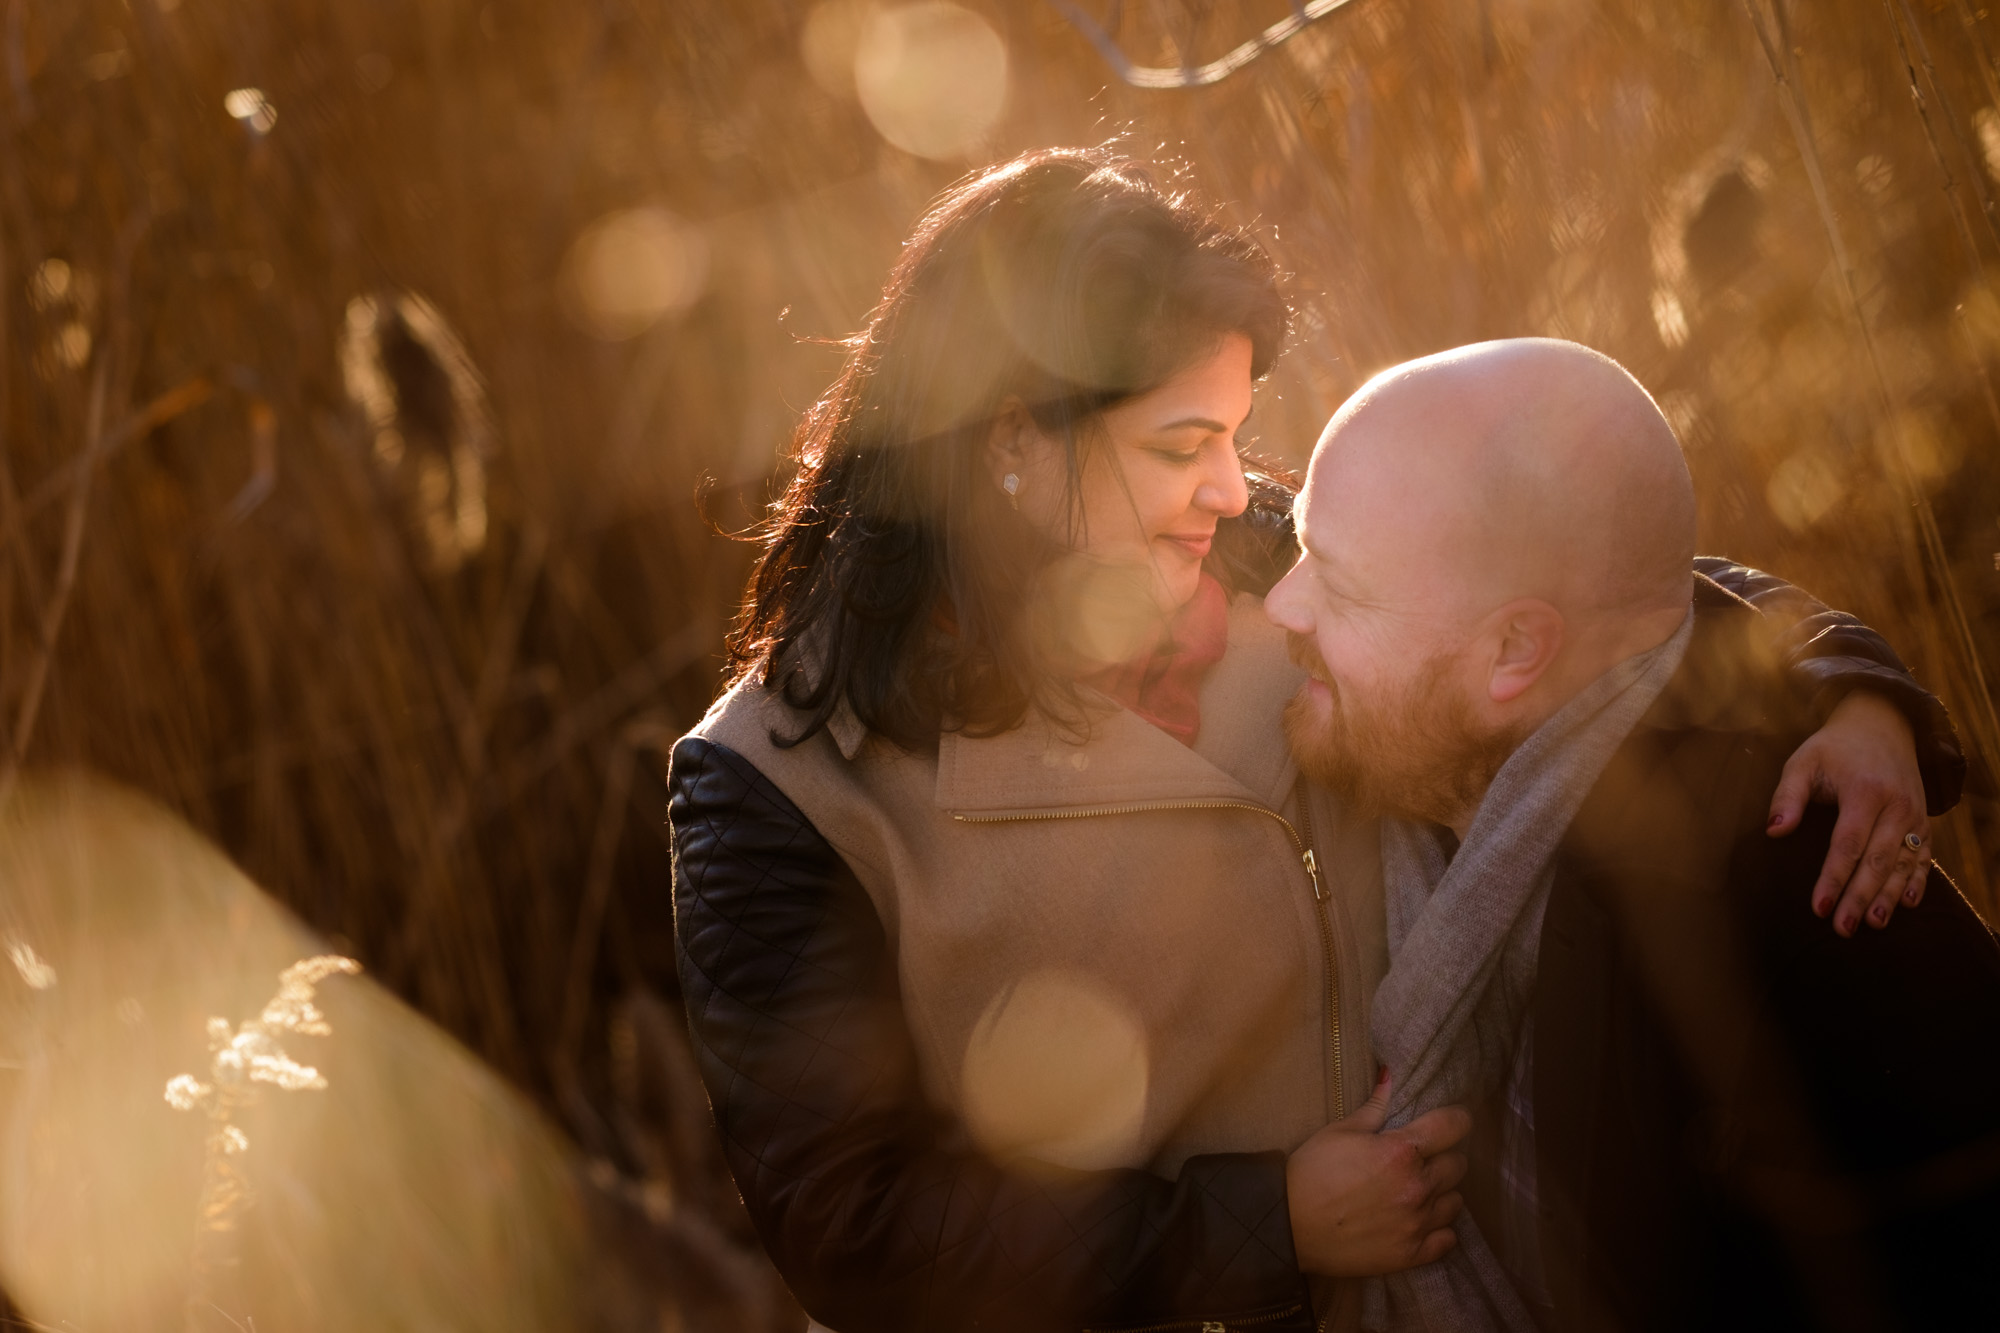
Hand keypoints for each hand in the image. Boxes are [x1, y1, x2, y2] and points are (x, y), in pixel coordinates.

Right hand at [1285, 1072, 1469, 1276]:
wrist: (1288, 1226)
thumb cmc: (1311, 1173)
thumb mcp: (1339, 1132)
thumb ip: (1374, 1107)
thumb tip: (1390, 1076)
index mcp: (1401, 1151)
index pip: (1454, 1126)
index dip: (1457, 1120)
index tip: (1452, 1121)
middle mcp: (1417, 1186)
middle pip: (1458, 1165)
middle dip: (1444, 1157)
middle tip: (1423, 1159)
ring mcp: (1417, 1223)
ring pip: (1455, 1202)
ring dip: (1442, 1193)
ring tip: (1419, 1192)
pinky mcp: (1412, 1254)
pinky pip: (1447, 1239)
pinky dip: (1439, 1230)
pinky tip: (1420, 1222)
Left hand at [1768, 690, 1929, 936]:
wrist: (1882, 726)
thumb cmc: (1833, 749)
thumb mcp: (1803, 761)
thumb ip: (1787, 796)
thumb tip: (1773, 832)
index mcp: (1865, 791)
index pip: (1848, 844)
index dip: (1834, 878)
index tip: (1819, 907)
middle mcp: (1896, 805)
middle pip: (1878, 860)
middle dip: (1860, 896)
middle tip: (1843, 928)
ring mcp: (1915, 815)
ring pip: (1904, 863)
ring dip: (1889, 896)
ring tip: (1873, 924)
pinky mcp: (1924, 821)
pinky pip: (1925, 856)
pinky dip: (1917, 881)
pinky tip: (1908, 904)